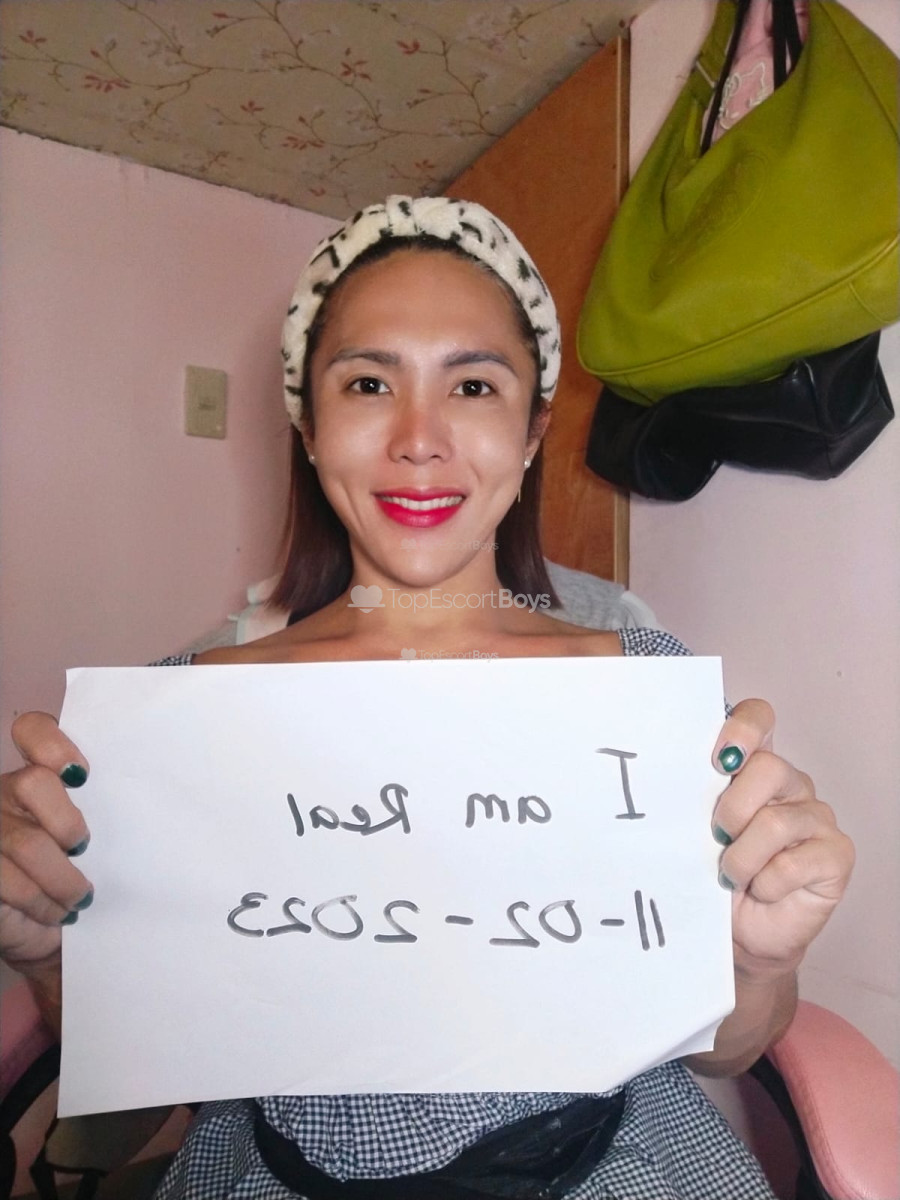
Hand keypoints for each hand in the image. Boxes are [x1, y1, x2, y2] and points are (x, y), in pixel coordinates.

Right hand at [0, 713, 92, 968]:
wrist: (49, 936)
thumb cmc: (81, 877)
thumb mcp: (99, 839)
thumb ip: (106, 809)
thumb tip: (159, 796)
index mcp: (36, 775)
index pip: (33, 730)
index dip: (53, 743)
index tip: (83, 774)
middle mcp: (4, 793)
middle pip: (33, 783)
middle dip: (67, 822)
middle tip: (84, 848)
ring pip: (26, 842)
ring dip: (62, 878)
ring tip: (80, 898)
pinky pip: (9, 880)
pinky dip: (41, 902)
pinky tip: (56, 912)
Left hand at [711, 699, 854, 979]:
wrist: (738, 934)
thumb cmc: (711, 875)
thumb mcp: (693, 829)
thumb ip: (692, 796)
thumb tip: (663, 776)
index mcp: (752, 766)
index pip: (758, 718)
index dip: (742, 729)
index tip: (717, 759)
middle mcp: (789, 783)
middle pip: (767, 767)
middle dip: (731, 808)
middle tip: (717, 837)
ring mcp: (817, 816)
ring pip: (776, 822)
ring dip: (741, 858)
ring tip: (731, 875)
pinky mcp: (835, 853)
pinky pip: (793, 863)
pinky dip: (766, 884)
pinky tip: (761, 891)